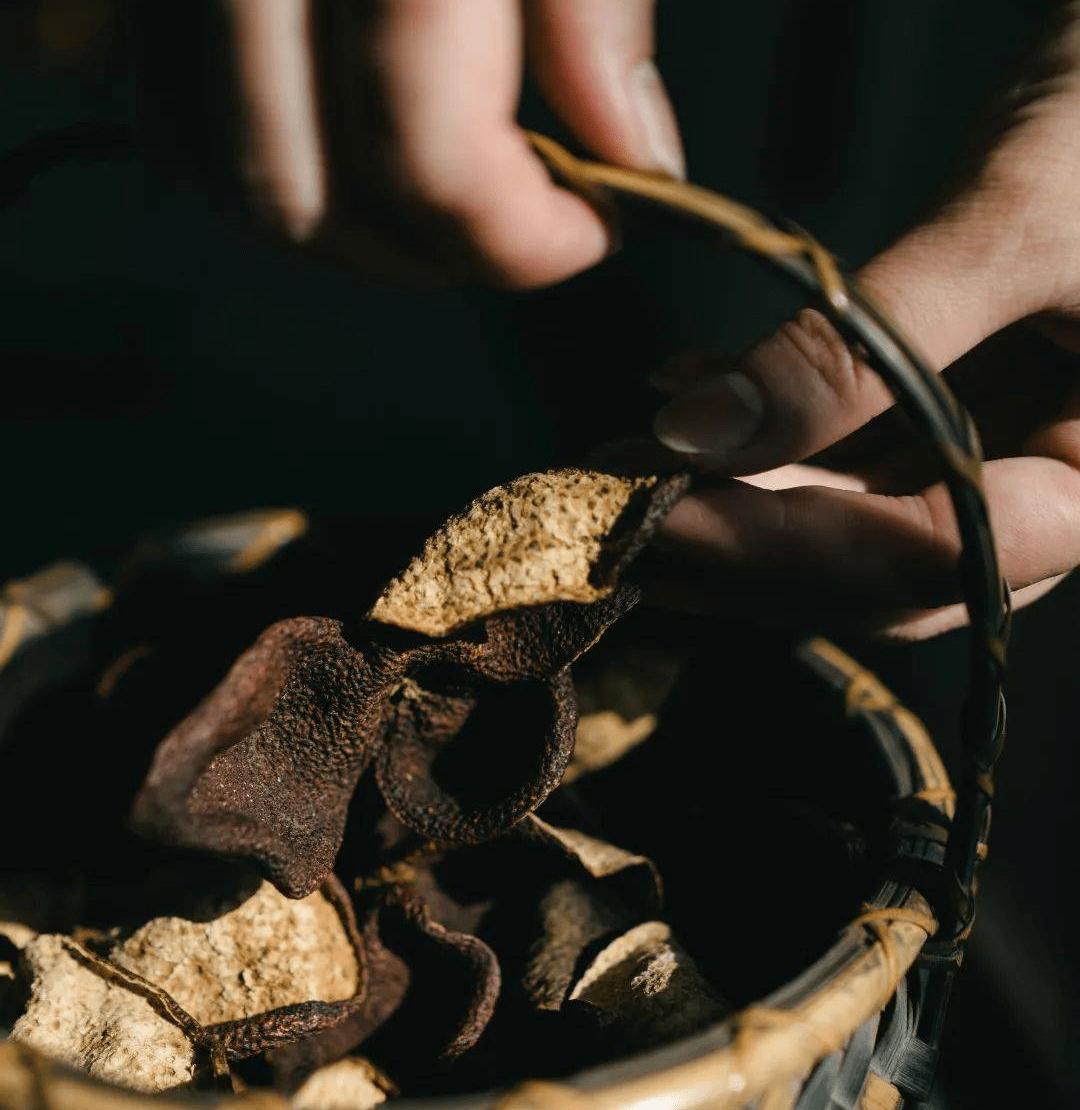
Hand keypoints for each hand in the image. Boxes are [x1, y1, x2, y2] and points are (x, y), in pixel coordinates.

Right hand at [214, 0, 682, 285]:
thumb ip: (594, 15)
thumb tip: (635, 160)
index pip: (429, 159)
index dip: (521, 238)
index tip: (594, 233)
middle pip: (312, 202)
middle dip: (436, 252)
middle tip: (523, 224)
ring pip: (235, 186)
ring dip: (354, 234)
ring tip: (445, 196)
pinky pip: (176, 131)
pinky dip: (269, 176)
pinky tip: (350, 160)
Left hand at [651, 9, 1079, 637]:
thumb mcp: (1009, 229)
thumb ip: (857, 348)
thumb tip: (692, 435)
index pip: (931, 556)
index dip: (783, 549)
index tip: (660, 518)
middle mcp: (1050, 484)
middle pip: (876, 564)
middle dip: (739, 544)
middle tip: (617, 511)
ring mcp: (998, 447)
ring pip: (847, 514)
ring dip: (731, 495)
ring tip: (626, 462)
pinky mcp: (953, 402)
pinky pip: (845, 445)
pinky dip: (763, 430)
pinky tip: (686, 393)